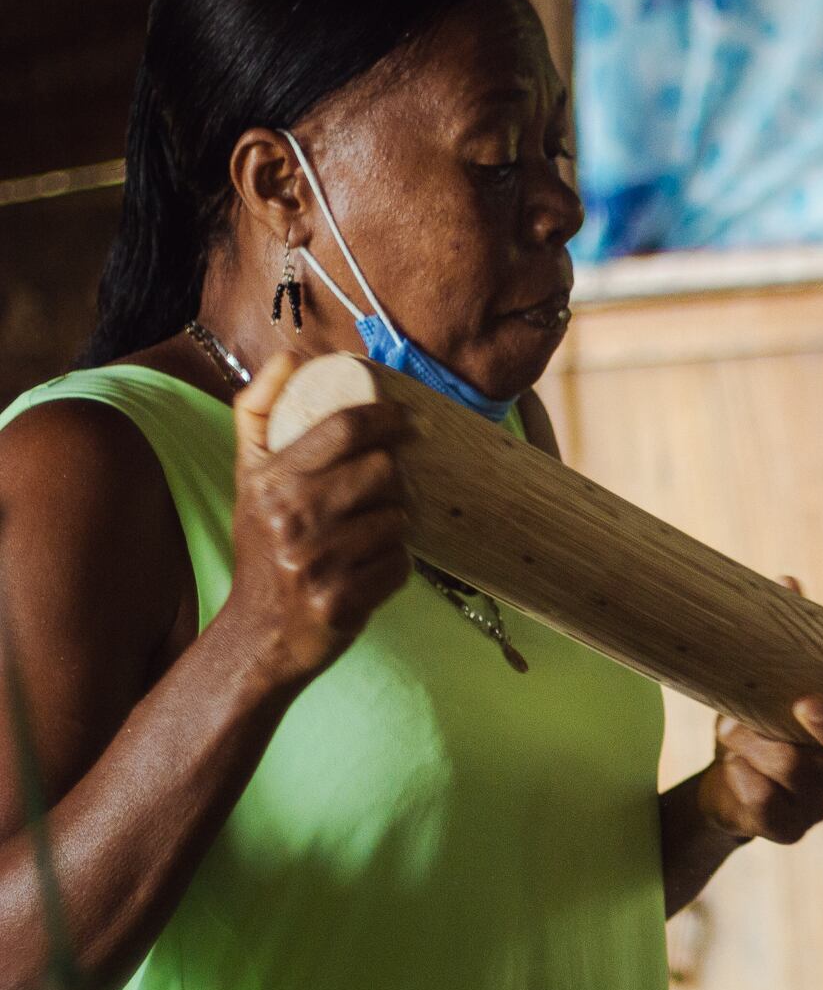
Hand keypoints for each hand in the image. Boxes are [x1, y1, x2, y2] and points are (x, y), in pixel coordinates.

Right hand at [224, 351, 412, 686]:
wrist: (258, 633)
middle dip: (392, 478)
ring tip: (367, 533)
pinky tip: (367, 569)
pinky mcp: (343, 602)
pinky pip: (400, 566)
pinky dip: (393, 566)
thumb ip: (260, 411)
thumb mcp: (248, 476)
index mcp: (270, 481)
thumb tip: (291, 356)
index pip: (345, 430)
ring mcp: (317, 563)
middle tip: (385, 488)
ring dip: (393, 524)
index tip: (407, 420)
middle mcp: (291, 519)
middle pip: (382, 472)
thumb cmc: (262, 545)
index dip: (387, 417)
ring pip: (396, 520)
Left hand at [694, 579, 822, 844]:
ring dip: (768, 750)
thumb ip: (787, 635)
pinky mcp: (790, 828)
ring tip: (731, 727)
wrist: (724, 775)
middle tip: (804, 703)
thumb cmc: (761, 715)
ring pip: (809, 781)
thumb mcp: (770, 674)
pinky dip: (753, 790)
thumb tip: (786, 582)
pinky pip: (778, 816)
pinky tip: (733, 769)